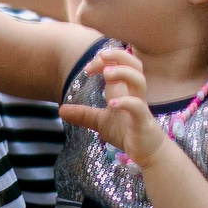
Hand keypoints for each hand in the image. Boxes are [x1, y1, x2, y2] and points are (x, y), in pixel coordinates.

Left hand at [59, 47, 165, 164]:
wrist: (147, 152)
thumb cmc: (127, 132)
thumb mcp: (100, 121)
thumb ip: (83, 114)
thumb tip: (60, 110)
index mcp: (124, 89)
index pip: (119, 63)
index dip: (103, 59)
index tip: (87, 68)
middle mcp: (134, 93)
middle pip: (134, 64)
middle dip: (118, 55)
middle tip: (101, 56)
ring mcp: (140, 106)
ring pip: (139, 80)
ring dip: (123, 73)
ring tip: (106, 74)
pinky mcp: (142, 121)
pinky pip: (138, 107)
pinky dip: (126, 102)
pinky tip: (111, 104)